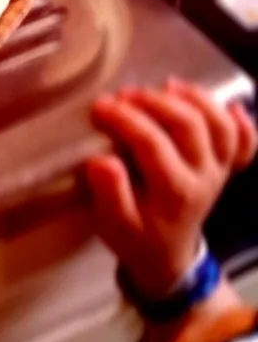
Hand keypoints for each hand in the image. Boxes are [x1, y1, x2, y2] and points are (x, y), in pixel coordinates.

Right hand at [86, 78, 256, 300]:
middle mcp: (203, 177)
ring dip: (196, 100)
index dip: (125, 120)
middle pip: (189, 126)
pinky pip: (246, 144)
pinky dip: (243, 123)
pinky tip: (232, 105)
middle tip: (123, 94)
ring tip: (165, 85)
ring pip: (220, 127)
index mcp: (175, 193)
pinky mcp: (225, 166)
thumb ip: (109, 195)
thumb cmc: (136, 237)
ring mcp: (218, 170)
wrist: (165, 256)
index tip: (99, 106)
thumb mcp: (114, 226)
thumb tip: (101, 161)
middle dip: (155, 102)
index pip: (152, 145)